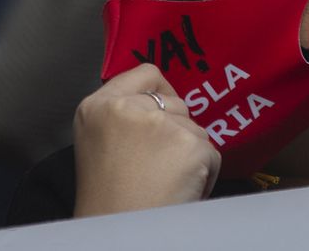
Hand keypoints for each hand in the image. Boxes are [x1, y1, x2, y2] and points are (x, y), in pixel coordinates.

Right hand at [72, 63, 221, 216]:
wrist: (120, 238)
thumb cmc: (110, 202)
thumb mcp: (99, 143)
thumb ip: (124, 116)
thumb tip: (165, 104)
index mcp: (96, 106)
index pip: (145, 74)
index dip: (161, 95)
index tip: (163, 117)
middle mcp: (124, 107)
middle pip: (176, 103)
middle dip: (177, 132)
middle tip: (158, 167)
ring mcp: (157, 124)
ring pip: (195, 129)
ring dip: (190, 155)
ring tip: (166, 184)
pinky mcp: (187, 145)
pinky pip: (211, 152)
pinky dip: (205, 174)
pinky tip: (181, 191)